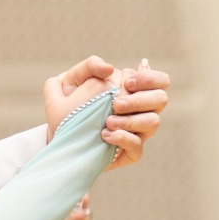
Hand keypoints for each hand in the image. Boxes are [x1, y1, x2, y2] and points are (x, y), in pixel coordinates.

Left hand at [43, 56, 169, 167]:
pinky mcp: (129, 153)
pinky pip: (138, 147)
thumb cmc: (69, 103)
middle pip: (161, 99)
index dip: (150, 79)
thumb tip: (109, 69)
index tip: (127, 82)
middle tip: (116, 104)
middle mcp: (143, 111)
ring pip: (153, 122)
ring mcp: (139, 132)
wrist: (57, 133)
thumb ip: (91, 67)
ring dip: (130, 120)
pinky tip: (105, 135)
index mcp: (136, 91)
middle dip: (139, 100)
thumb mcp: (74, 80)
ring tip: (107, 121)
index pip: (161, 81)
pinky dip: (123, 138)